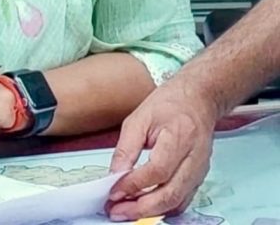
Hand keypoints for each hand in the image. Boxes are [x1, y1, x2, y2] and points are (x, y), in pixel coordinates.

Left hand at [106, 78, 216, 220]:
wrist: (198, 99)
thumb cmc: (169, 104)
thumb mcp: (139, 118)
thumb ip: (126, 148)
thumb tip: (114, 175)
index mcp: (180, 136)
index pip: (158, 170)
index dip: (134, 184)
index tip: (113, 192)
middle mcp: (195, 158)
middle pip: (170, 193)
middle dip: (141, 208)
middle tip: (116, 211)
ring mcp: (200, 170)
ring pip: (177, 202)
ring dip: (150, 212)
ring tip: (125, 212)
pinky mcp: (198, 178)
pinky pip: (182, 201)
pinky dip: (163, 208)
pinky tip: (144, 207)